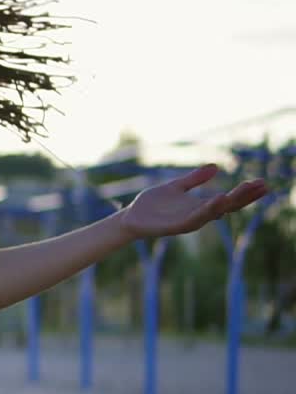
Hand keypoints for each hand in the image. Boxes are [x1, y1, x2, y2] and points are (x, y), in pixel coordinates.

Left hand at [119, 164, 269, 239]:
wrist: (130, 217)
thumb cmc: (152, 204)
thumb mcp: (176, 187)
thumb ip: (194, 179)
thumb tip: (216, 167)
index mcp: (199, 205)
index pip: (228, 199)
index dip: (245, 192)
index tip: (261, 182)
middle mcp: (198, 214)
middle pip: (227, 206)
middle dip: (245, 196)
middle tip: (263, 185)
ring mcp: (188, 221)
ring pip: (215, 212)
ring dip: (230, 201)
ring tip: (246, 190)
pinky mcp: (176, 226)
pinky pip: (196, 218)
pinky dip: (208, 210)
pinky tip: (219, 199)